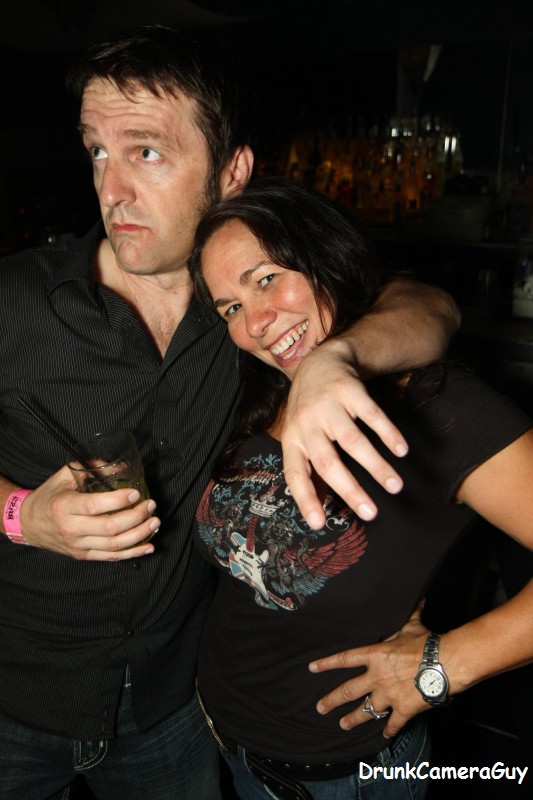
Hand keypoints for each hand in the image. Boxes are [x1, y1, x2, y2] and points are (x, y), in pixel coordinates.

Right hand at [19, 465, 159, 560]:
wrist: (28, 523)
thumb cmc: (49, 496)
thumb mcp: (64, 475)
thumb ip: (91, 468)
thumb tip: (122, 466)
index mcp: (64, 506)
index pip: (94, 506)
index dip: (118, 500)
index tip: (136, 492)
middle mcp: (71, 528)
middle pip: (109, 528)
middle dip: (135, 516)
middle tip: (151, 505)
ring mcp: (78, 545)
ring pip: (114, 545)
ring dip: (139, 535)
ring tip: (154, 522)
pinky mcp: (83, 555)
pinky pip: (111, 557)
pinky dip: (133, 553)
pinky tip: (148, 546)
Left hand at [281, 341, 407, 528]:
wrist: (320, 361)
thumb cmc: (309, 410)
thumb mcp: (300, 436)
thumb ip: (309, 470)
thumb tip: (318, 512)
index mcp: (292, 439)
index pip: (295, 474)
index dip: (305, 499)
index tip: (318, 524)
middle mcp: (307, 422)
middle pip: (328, 462)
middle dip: (350, 490)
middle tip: (371, 513)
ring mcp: (328, 405)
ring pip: (353, 441)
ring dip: (376, 466)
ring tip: (395, 486)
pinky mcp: (350, 389)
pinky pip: (372, 415)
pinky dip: (388, 433)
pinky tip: (401, 450)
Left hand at [309, 605, 429, 737]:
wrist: (444, 663)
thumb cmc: (427, 643)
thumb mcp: (412, 626)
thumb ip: (408, 617)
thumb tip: (416, 601)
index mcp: (375, 655)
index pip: (345, 659)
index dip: (327, 663)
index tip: (312, 668)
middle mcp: (377, 677)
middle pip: (348, 691)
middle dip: (332, 700)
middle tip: (320, 708)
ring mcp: (389, 695)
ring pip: (366, 710)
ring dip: (353, 719)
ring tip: (342, 724)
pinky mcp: (403, 709)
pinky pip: (393, 723)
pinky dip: (388, 730)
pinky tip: (384, 735)